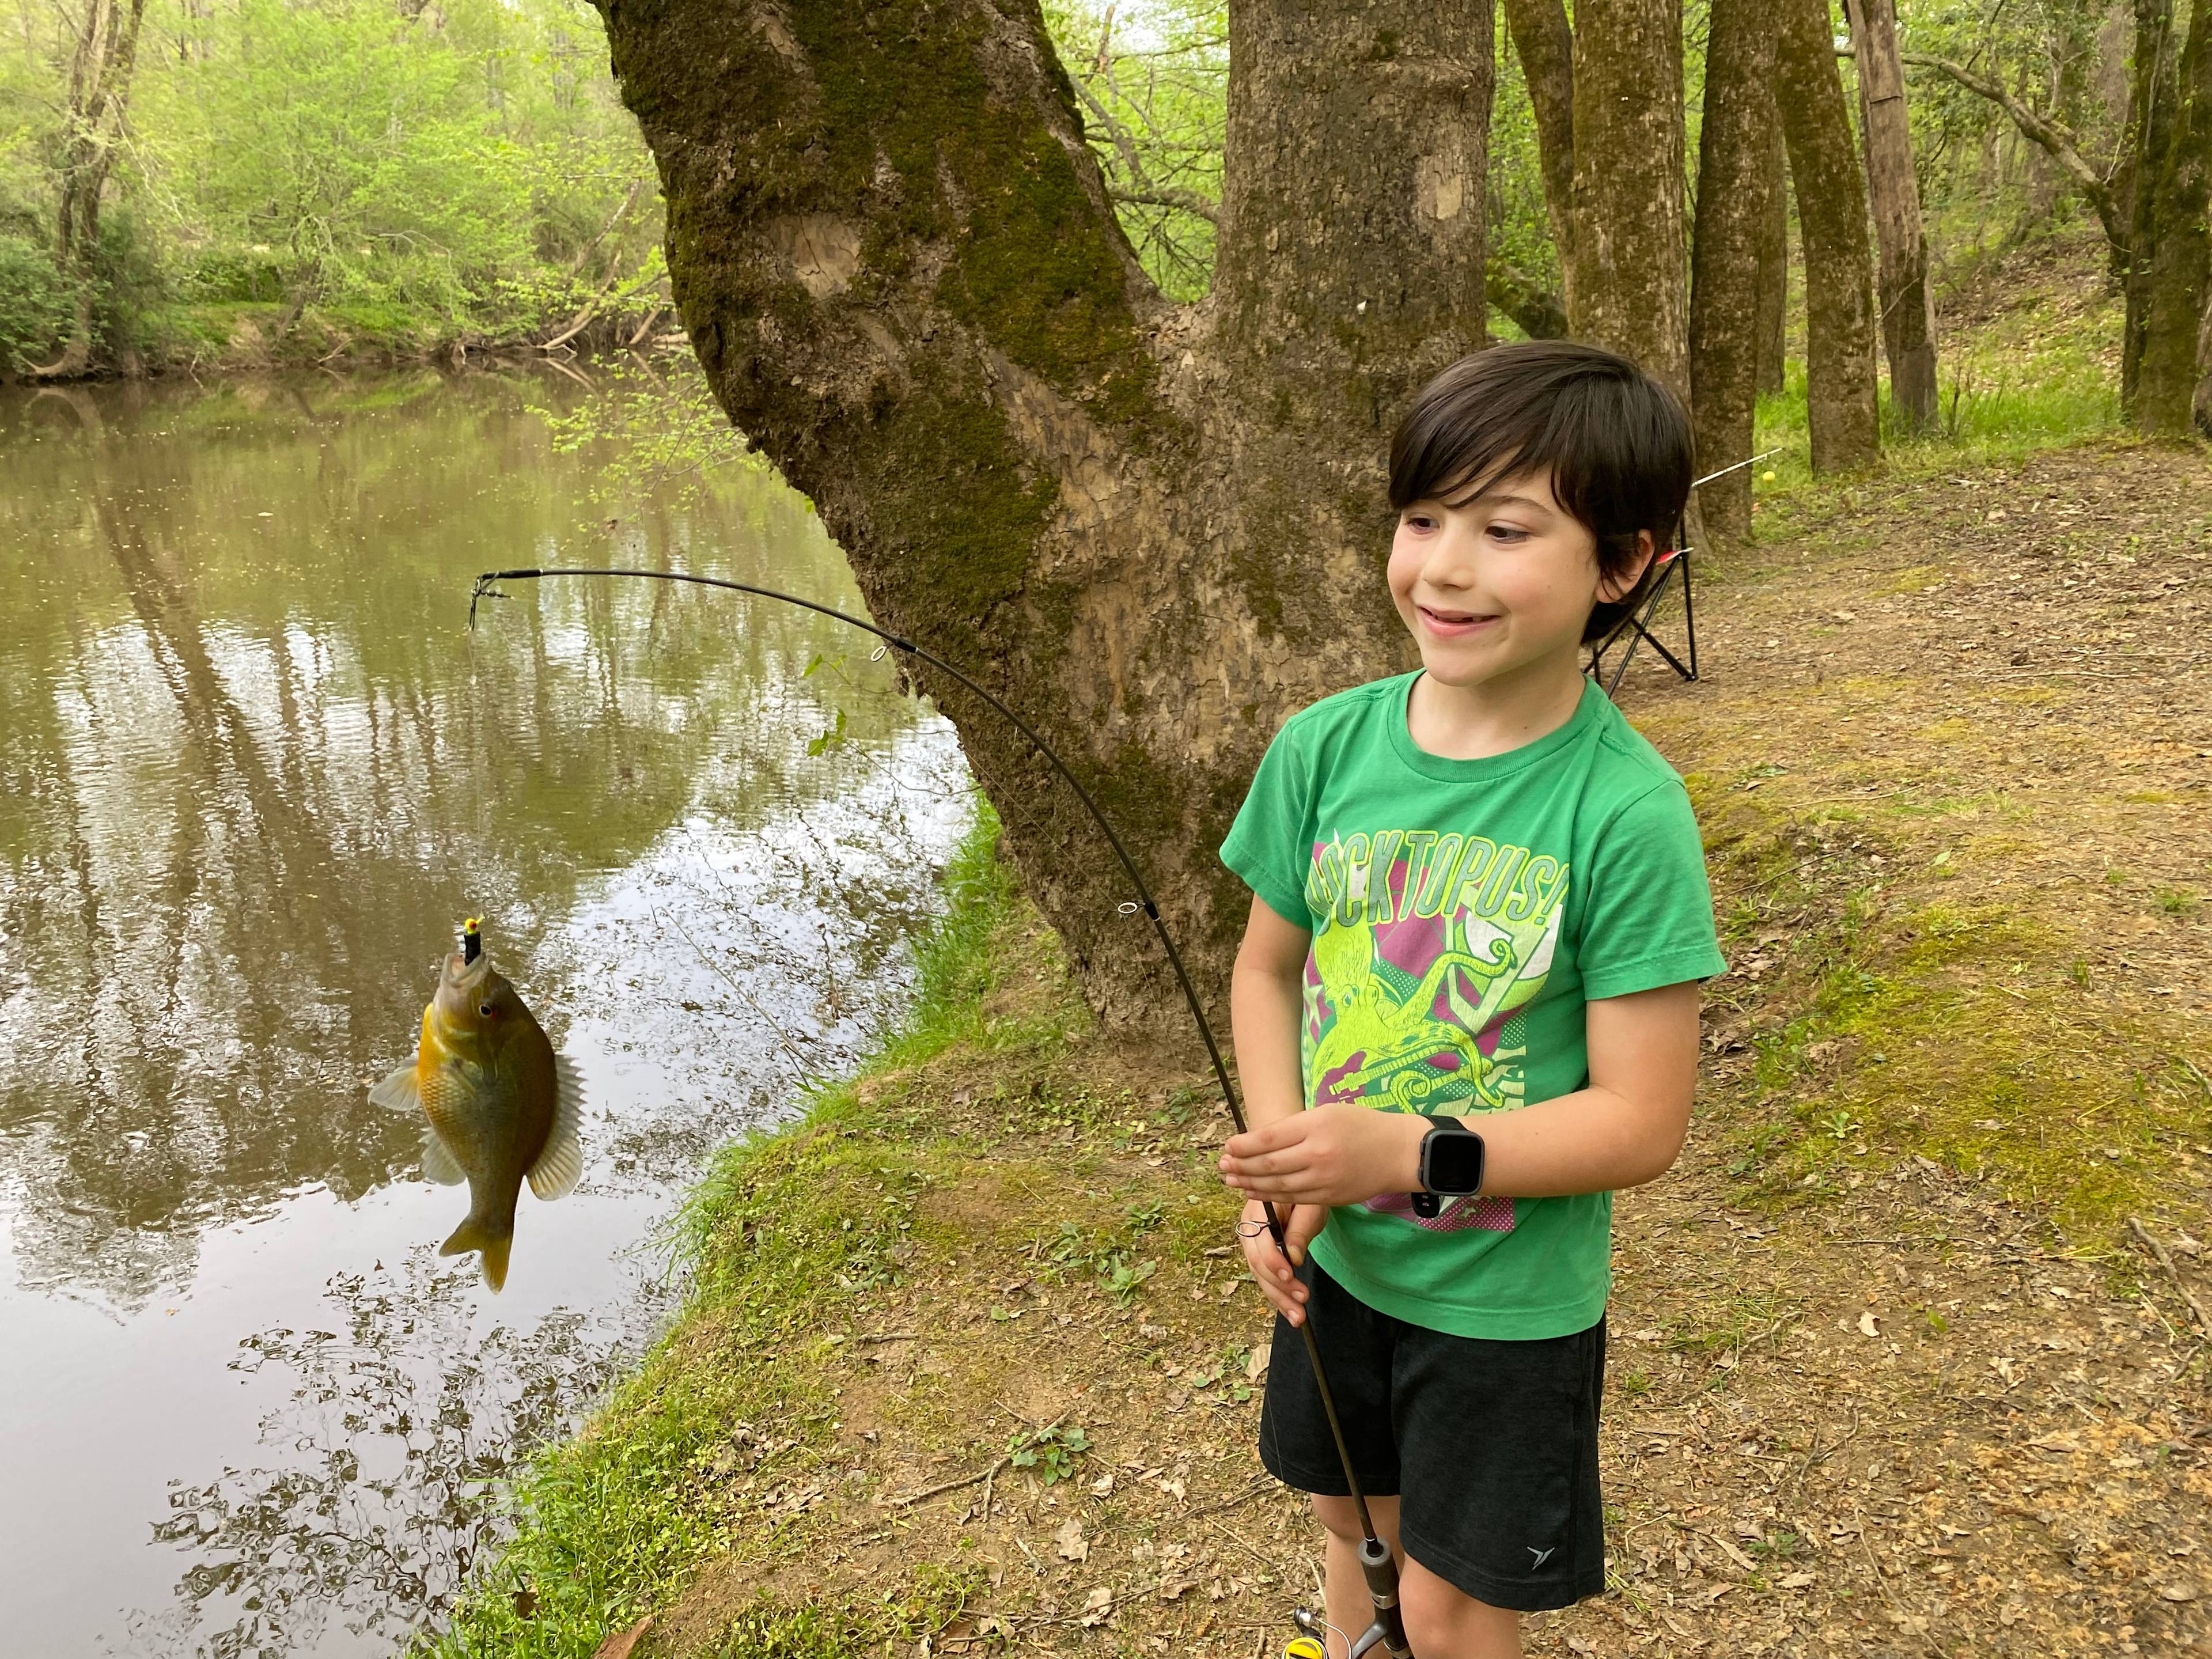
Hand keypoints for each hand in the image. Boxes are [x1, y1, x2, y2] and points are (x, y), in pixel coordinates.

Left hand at [1219, 1104, 1422, 1208]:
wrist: (1399, 1153)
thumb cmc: (1362, 1126)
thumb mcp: (1328, 1112)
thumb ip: (1296, 1126)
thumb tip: (1261, 1140)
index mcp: (1315, 1126)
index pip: (1269, 1138)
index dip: (1244, 1145)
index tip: (1227, 1147)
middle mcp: (1317, 1153)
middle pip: (1269, 1164)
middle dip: (1241, 1166)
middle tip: (1222, 1166)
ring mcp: (1324, 1179)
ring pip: (1278, 1186)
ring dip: (1251, 1184)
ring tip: (1232, 1181)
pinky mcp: (1330, 1197)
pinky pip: (1294, 1198)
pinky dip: (1272, 1197)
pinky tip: (1258, 1193)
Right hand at [1238, 1198, 1325, 1324]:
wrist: (1299, 1188)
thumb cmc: (1306, 1197)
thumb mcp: (1310, 1208)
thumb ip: (1300, 1230)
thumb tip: (1293, 1258)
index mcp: (1258, 1209)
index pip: (1260, 1240)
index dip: (1273, 1260)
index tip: (1290, 1276)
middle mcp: (1248, 1227)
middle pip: (1257, 1262)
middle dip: (1278, 1287)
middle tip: (1301, 1302)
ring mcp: (1250, 1242)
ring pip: (1259, 1275)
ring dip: (1278, 1298)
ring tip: (1298, 1317)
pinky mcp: (1258, 1254)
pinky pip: (1264, 1277)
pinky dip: (1277, 1295)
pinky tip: (1290, 1311)